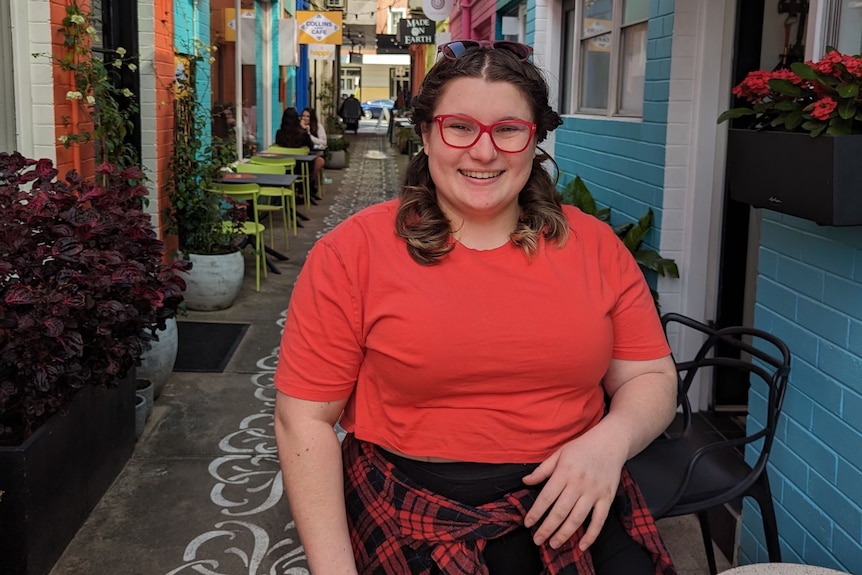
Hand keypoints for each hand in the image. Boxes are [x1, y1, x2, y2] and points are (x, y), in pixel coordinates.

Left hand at [521, 430, 627, 550]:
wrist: (610, 442)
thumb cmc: (581, 448)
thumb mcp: (559, 454)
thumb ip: (542, 470)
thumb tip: (525, 481)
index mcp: (564, 472)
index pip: (546, 497)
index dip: (536, 512)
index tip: (527, 523)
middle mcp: (579, 483)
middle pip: (560, 511)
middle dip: (547, 528)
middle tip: (537, 540)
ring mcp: (594, 492)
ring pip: (577, 518)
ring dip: (564, 534)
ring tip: (553, 544)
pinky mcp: (607, 498)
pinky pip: (599, 520)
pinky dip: (591, 535)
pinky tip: (582, 546)